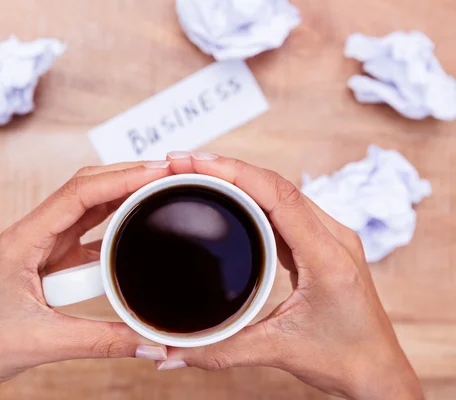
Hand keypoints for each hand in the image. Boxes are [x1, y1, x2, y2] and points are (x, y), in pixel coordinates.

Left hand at [0, 161, 172, 399]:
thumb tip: (152, 340)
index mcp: (23, 240)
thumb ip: (102, 341)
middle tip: (167, 174)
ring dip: (123, 193)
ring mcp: (46, 244)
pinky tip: (140, 221)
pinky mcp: (55, 259)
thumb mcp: (46, 342)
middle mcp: (35, 233)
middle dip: (126, 175)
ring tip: (160, 187)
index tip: (155, 173)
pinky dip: (118, 222)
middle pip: (85, 188)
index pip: (76, 195)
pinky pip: (91, 232)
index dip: (119, 179)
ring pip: (89, 205)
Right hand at [160, 152, 422, 399]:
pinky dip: (254, 197)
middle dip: (228, 168)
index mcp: (328, 257)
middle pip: (277, 185)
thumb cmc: (344, 359)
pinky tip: (231, 196)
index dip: (235, 173)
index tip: (196, 162)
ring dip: (241, 178)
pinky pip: (285, 209)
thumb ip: (221, 350)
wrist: (377, 372)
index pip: (278, 197)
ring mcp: (330, 238)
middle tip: (184, 163)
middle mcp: (334, 238)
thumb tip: (170, 350)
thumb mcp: (278, 350)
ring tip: (200, 173)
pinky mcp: (321, 245)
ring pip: (281, 193)